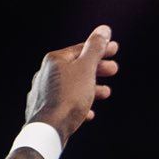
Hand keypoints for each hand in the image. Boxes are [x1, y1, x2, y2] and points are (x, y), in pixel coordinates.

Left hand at [25, 24, 120, 139]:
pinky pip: (65, 103)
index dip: (100, 48)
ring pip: (72, 85)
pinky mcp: (45, 109)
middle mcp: (46, 73)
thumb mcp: (87, 69)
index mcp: (55, 60)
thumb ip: (95, 49)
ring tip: (105, 93)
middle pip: (76, 67)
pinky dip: (79, 104)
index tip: (115, 49)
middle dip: (97, 69)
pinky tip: (89, 113)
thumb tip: (103, 30)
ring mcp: (44, 91)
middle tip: (114, 70)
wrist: (49, 129)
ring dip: (91, 87)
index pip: (81, 49)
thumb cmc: (68, 98)